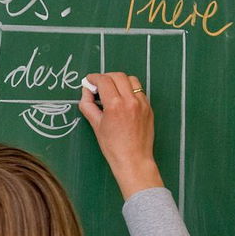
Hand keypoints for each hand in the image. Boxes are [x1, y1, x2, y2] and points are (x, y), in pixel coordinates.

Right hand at [79, 71, 162, 199]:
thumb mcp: (95, 125)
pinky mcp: (148, 107)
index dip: (94, 78)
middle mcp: (130, 101)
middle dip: (106, 77)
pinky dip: (129, 90)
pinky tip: (123, 99)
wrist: (133, 159)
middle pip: (118, 76)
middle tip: (98, 85)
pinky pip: (139, 91)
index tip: (89, 81)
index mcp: (115, 105)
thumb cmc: (113, 147)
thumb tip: (86, 91)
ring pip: (131, 80)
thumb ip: (88, 105)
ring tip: (112, 90)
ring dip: (119, 80)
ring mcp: (142, 103)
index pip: (104, 81)